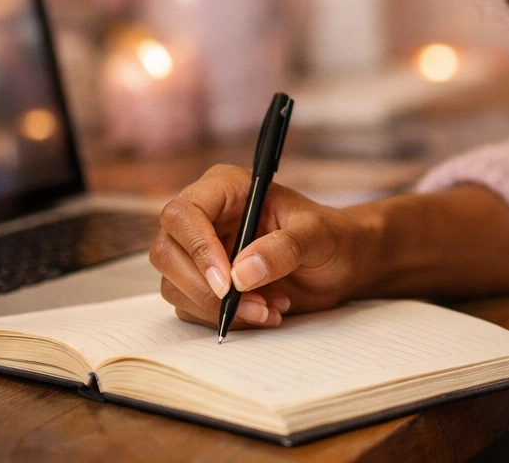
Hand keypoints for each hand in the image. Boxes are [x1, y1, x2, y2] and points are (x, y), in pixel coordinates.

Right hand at [149, 165, 372, 330]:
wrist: (340, 264)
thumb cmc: (332, 236)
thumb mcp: (318, 235)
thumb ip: (285, 247)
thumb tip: (241, 273)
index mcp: (226, 189)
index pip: (183, 213)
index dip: (197, 247)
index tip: (227, 281)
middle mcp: (206, 218)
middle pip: (167, 253)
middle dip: (205, 288)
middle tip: (254, 304)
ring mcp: (200, 252)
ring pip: (175, 285)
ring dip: (219, 309)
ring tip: (271, 308)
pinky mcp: (205, 283)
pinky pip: (192, 307)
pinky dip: (226, 318)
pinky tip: (265, 311)